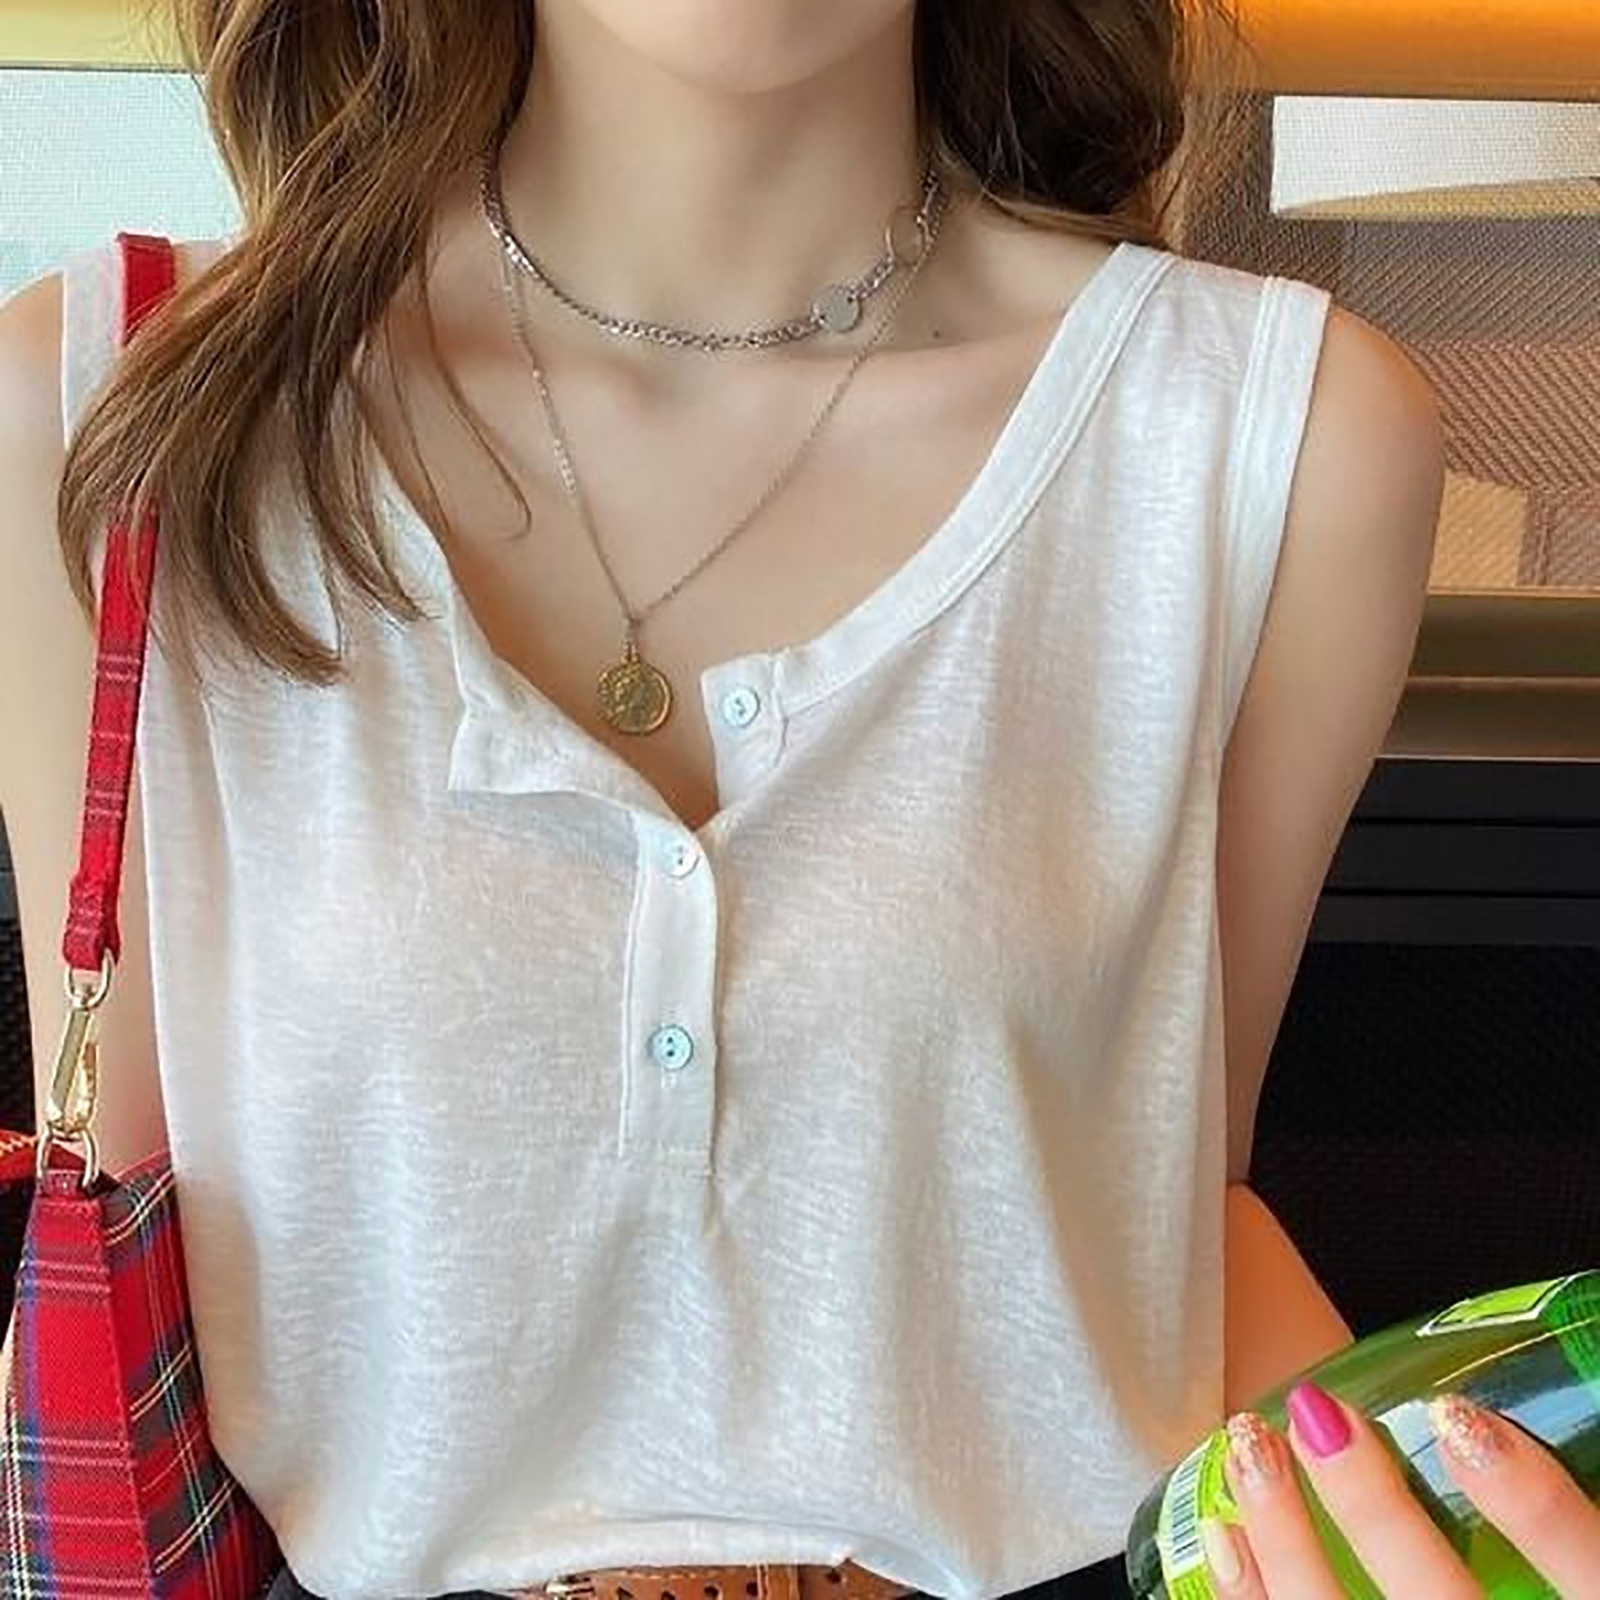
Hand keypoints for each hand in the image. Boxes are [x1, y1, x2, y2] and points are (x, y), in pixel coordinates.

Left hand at [1199, 1384, 1599, 1597]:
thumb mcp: (1584, 1588)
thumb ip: (1570, 1536)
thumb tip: (1498, 1423)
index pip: (1593, 1580)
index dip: (1535, 1508)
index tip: (1459, 1416)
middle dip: (1372, 1512)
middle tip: (1318, 1416)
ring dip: (1286, 1541)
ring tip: (1251, 1449)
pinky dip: (1249, 1597)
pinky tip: (1228, 1539)